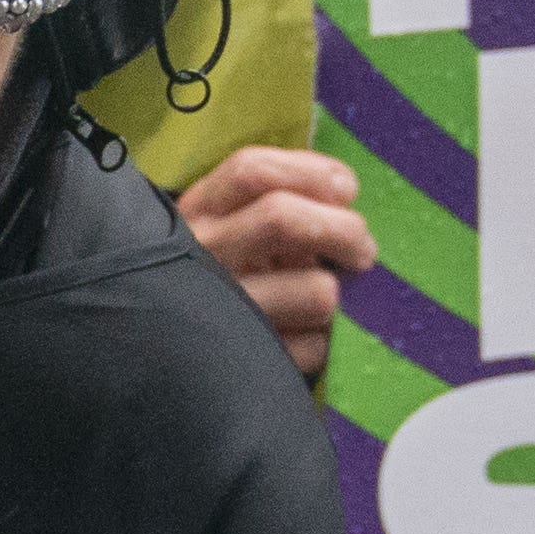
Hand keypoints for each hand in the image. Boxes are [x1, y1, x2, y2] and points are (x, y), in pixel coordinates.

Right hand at [182, 142, 375, 383]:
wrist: (171, 354)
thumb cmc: (225, 277)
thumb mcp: (229, 228)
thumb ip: (275, 201)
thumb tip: (343, 193)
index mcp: (197, 213)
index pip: (252, 171)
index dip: (312, 173)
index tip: (346, 189)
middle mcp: (200, 257)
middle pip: (283, 219)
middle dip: (345, 229)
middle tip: (363, 250)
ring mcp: (220, 312)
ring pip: (317, 290)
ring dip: (335, 294)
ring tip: (323, 301)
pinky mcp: (244, 362)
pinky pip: (316, 346)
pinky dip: (323, 343)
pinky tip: (304, 338)